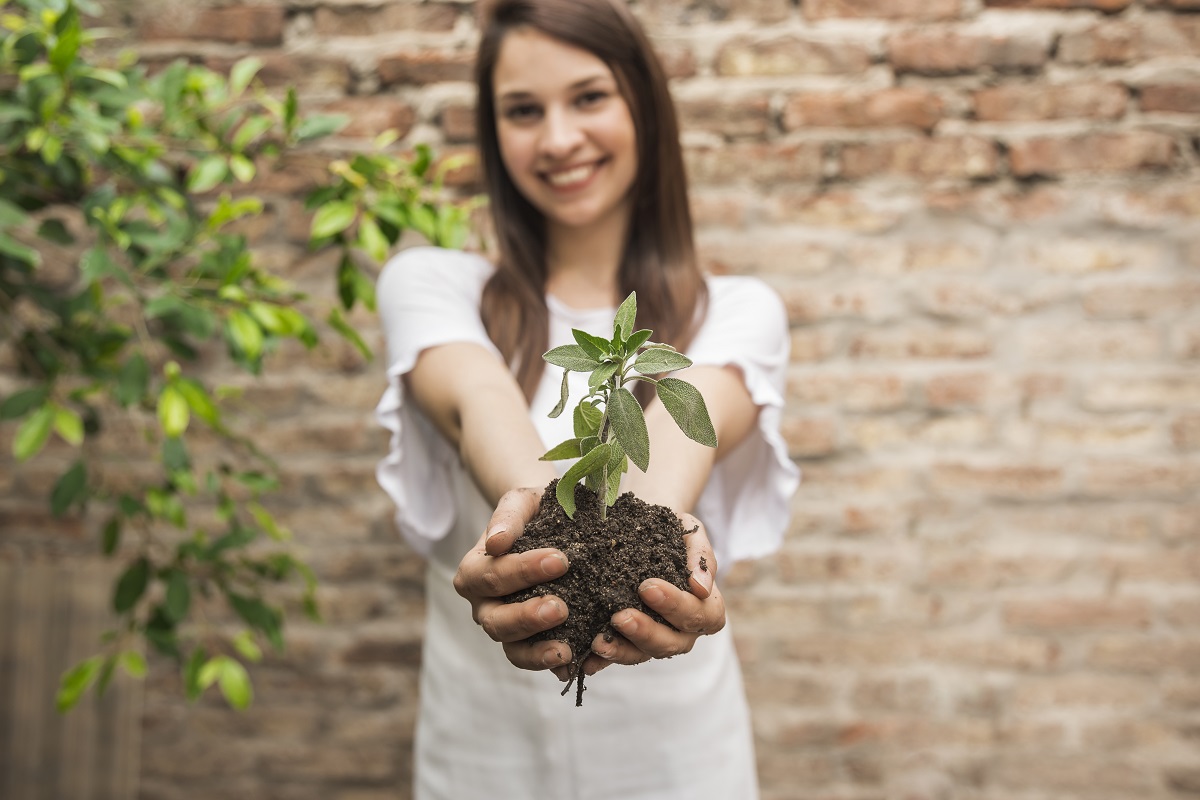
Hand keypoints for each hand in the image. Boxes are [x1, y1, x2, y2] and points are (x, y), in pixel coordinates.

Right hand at [452, 487, 574, 671]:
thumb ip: (508, 517)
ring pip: (512, 649)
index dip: (522, 571)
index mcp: (474, 572)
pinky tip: (576, 663)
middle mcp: (485, 605)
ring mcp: (507, 627)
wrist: (549, 524)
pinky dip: (553, 666)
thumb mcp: (521, 502)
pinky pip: (537, 660)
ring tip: (566, 650)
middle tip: (561, 608)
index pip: (491, 575)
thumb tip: (496, 543)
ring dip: (538, 651)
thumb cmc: (533, 512)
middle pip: (496, 621)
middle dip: (527, 617)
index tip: (560, 559)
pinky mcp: (532, 642)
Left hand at [553, 513, 725, 679]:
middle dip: (646, 631)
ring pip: (644, 655)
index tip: (647, 587)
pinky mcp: (629, 644)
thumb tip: (700, 587)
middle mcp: (684, 631)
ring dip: (622, 650)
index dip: (675, 605)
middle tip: (620, 616)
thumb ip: (701, 557)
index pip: (699, 615)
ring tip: (598, 642)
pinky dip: (601, 661)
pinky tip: (585, 660)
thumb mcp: (690, 533)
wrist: (647, 530)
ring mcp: (656, 641)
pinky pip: (617, 658)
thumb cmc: (674, 533)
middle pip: (672, 643)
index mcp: (706, 608)